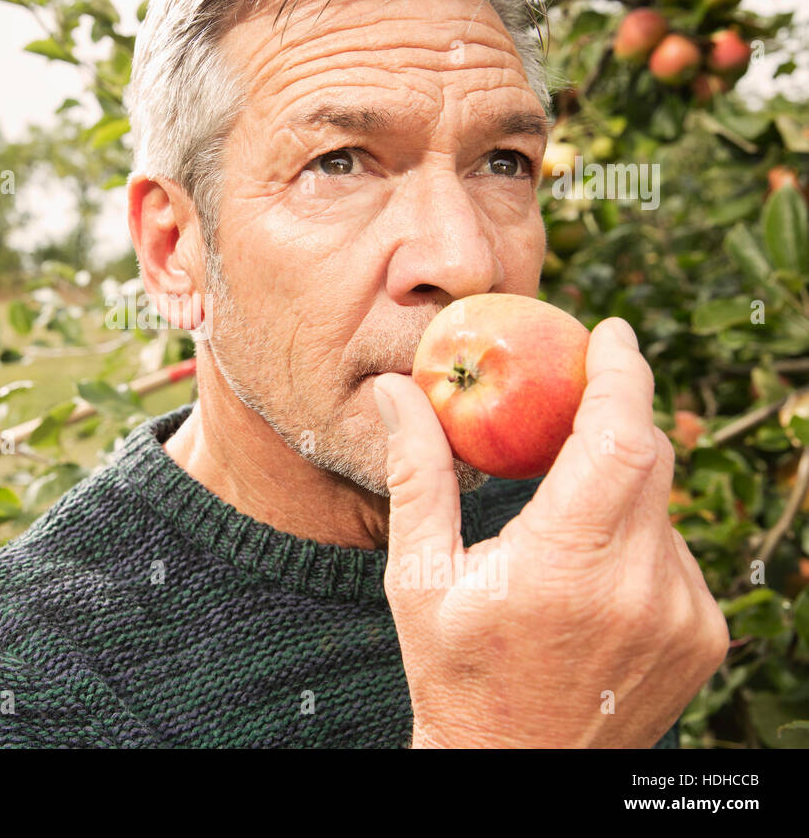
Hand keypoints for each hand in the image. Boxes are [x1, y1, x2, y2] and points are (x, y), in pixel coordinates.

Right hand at [372, 317, 728, 747]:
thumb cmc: (456, 673)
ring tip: (558, 521)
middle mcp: (639, 588)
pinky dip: (636, 534)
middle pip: (649, 459)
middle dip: (613, 415)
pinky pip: (676, 550)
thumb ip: (418, 474)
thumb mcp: (420, 576)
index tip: (608, 331)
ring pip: (662, 505)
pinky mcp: (704, 636)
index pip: (619, 441)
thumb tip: (398, 391)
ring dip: (618, 485)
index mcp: (563, 566)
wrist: (515, 770)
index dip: (622, 374)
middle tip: (569, 396)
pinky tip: (588, 570)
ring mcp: (682, 615)